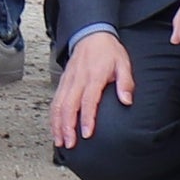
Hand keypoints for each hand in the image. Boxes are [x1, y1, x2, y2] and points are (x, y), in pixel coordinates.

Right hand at [47, 28, 133, 147]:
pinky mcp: (62, 82)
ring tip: (59, 141)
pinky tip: (55, 128)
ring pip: (58, 105)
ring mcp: (68, 81)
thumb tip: (127, 100)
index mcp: (93, 77)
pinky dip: (53, 117)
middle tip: (70, 144)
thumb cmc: (108, 51)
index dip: (86, 118)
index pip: (88, 101)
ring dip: (57, 124)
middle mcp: (78, 80)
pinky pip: (54, 101)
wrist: (91, 35)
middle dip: (67, 127)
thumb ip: (125, 83)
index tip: (86, 134)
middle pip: (68, 106)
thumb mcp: (123, 63)